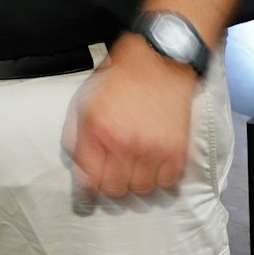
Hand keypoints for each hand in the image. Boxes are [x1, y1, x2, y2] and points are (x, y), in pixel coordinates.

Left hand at [65, 37, 196, 197]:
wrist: (159, 61)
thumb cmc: (119, 79)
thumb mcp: (84, 100)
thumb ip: (76, 135)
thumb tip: (77, 166)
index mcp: (98, 130)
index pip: (89, 179)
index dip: (87, 190)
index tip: (88, 193)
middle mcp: (125, 143)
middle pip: (115, 190)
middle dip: (110, 186)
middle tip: (112, 175)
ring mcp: (153, 148)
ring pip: (141, 190)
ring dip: (135, 183)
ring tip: (133, 167)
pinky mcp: (177, 149)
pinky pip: (167, 182)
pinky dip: (160, 178)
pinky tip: (153, 164)